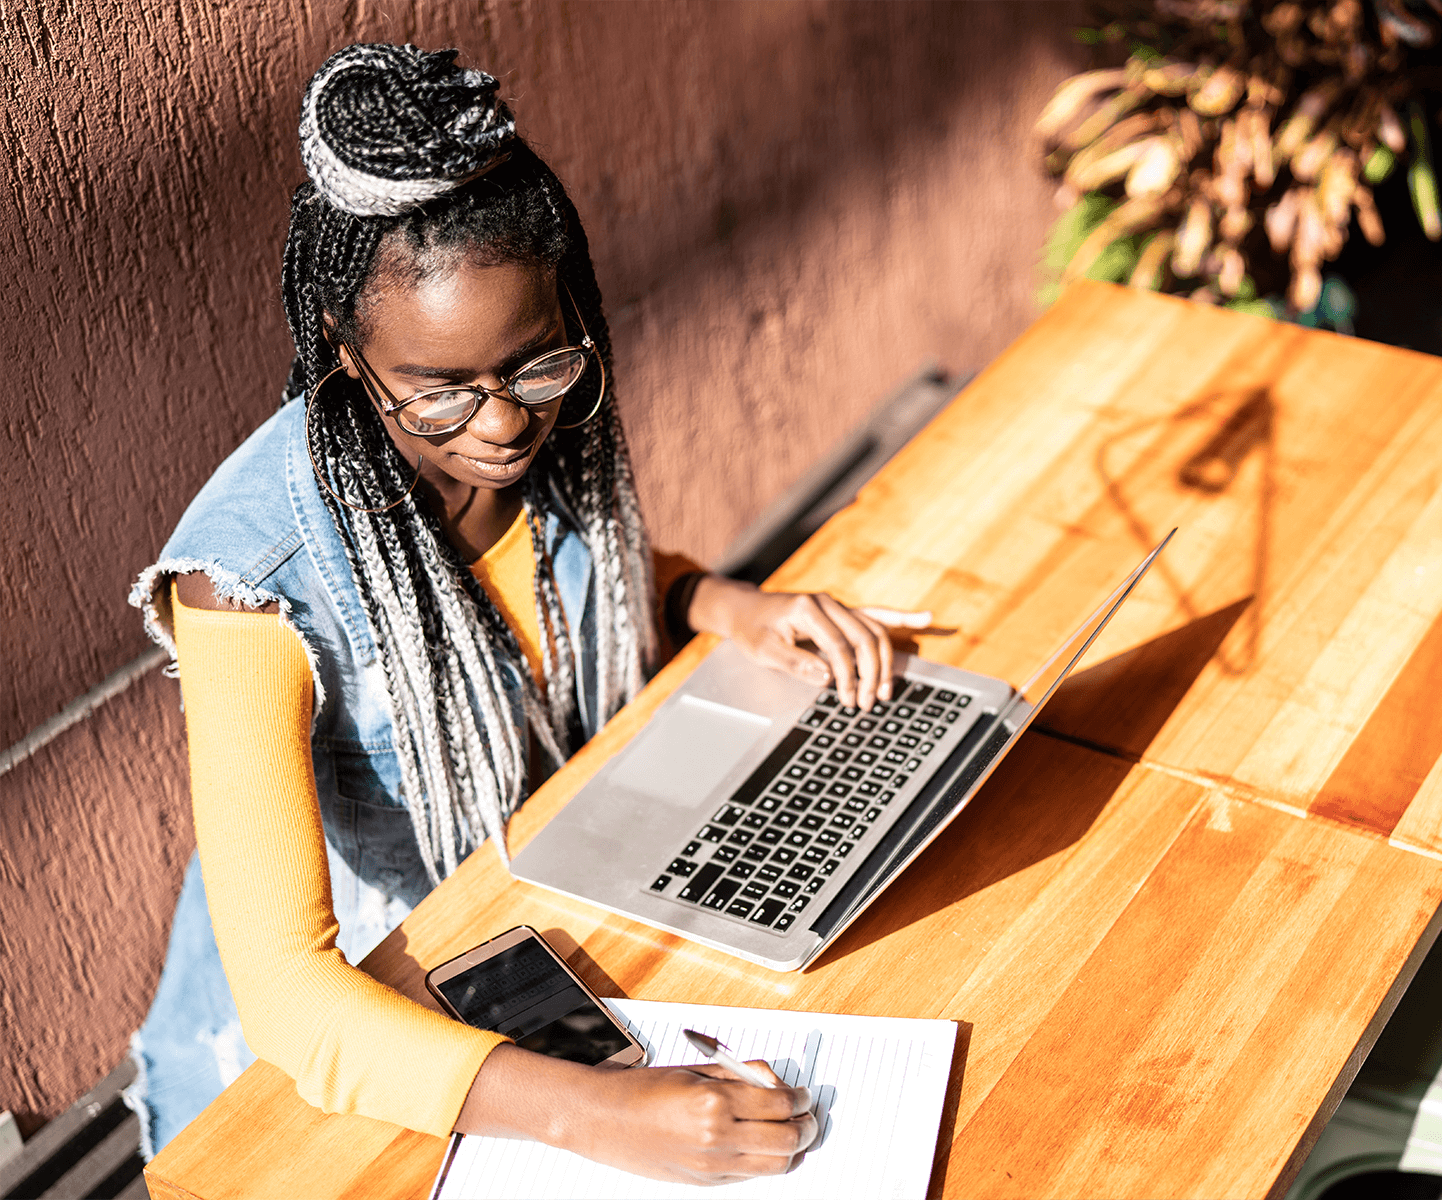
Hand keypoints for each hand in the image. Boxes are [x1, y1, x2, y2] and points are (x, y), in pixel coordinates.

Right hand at [456, 1044, 816, 1183]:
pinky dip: (765, 1163)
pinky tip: (764, 1148)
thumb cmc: (642, 1088)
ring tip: (794, 1134)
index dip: (798, 1098)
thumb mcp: (696, 1069)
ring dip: (792, 1150)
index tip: (801, 1093)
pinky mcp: (706, 1183)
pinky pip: (751, 1176)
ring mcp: (712, 1164)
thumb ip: (740, 1074)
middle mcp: (717, 1136)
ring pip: (775, 1166)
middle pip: (786, 1140)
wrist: (602, 1119)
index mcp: (715, 1100)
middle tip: (808, 1115)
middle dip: (805, 1126)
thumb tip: (773, 1079)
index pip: (780, 1103)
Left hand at [686, 576, 931, 708]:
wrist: (745, 609)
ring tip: (885, 692)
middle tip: (868, 703)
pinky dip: (901, 618)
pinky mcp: (843, 612)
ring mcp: (838, 606)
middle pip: (864, 637)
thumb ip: (794, 662)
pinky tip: (926, 620)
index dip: (848, 675)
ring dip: (884, 661)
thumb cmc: (752, 630)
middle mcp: (828, 603)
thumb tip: (827, 677)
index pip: (839, 645)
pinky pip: (876, 615)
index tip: (848, 700)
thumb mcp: (764, 650)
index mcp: (807, 608)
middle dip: (871, 673)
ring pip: (875, 630)